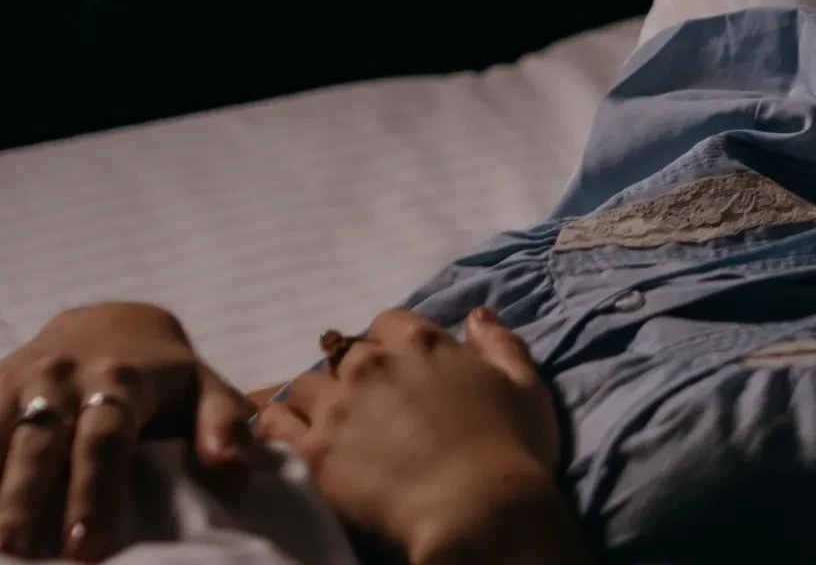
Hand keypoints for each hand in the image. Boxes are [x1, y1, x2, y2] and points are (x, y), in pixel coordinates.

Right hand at [0, 303, 254, 560]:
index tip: (85, 548)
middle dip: (25, 501)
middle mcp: (63, 379)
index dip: (95, 492)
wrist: (106, 324)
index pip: (107, 440)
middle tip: (18, 553)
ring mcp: (18, 383)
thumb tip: (233, 475)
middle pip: (42, 445)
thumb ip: (223, 426)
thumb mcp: (203, 388)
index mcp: (122, 380)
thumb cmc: (163, 374)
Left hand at [257, 307, 577, 564]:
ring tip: (336, 424)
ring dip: (320, 398)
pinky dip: (281, 423)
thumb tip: (477, 315)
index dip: (395, 345)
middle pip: (347, 352)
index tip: (405, 371)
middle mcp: (372, 364)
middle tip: (376, 406)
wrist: (478, 513)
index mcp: (421, 343)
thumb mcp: (525, 388)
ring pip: (308, 384)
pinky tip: (293, 436)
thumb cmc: (510, 450)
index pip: (390, 322)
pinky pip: (277, 422)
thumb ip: (500, 344)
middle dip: (359, 373)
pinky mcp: (315, 449)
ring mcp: (338, 405)